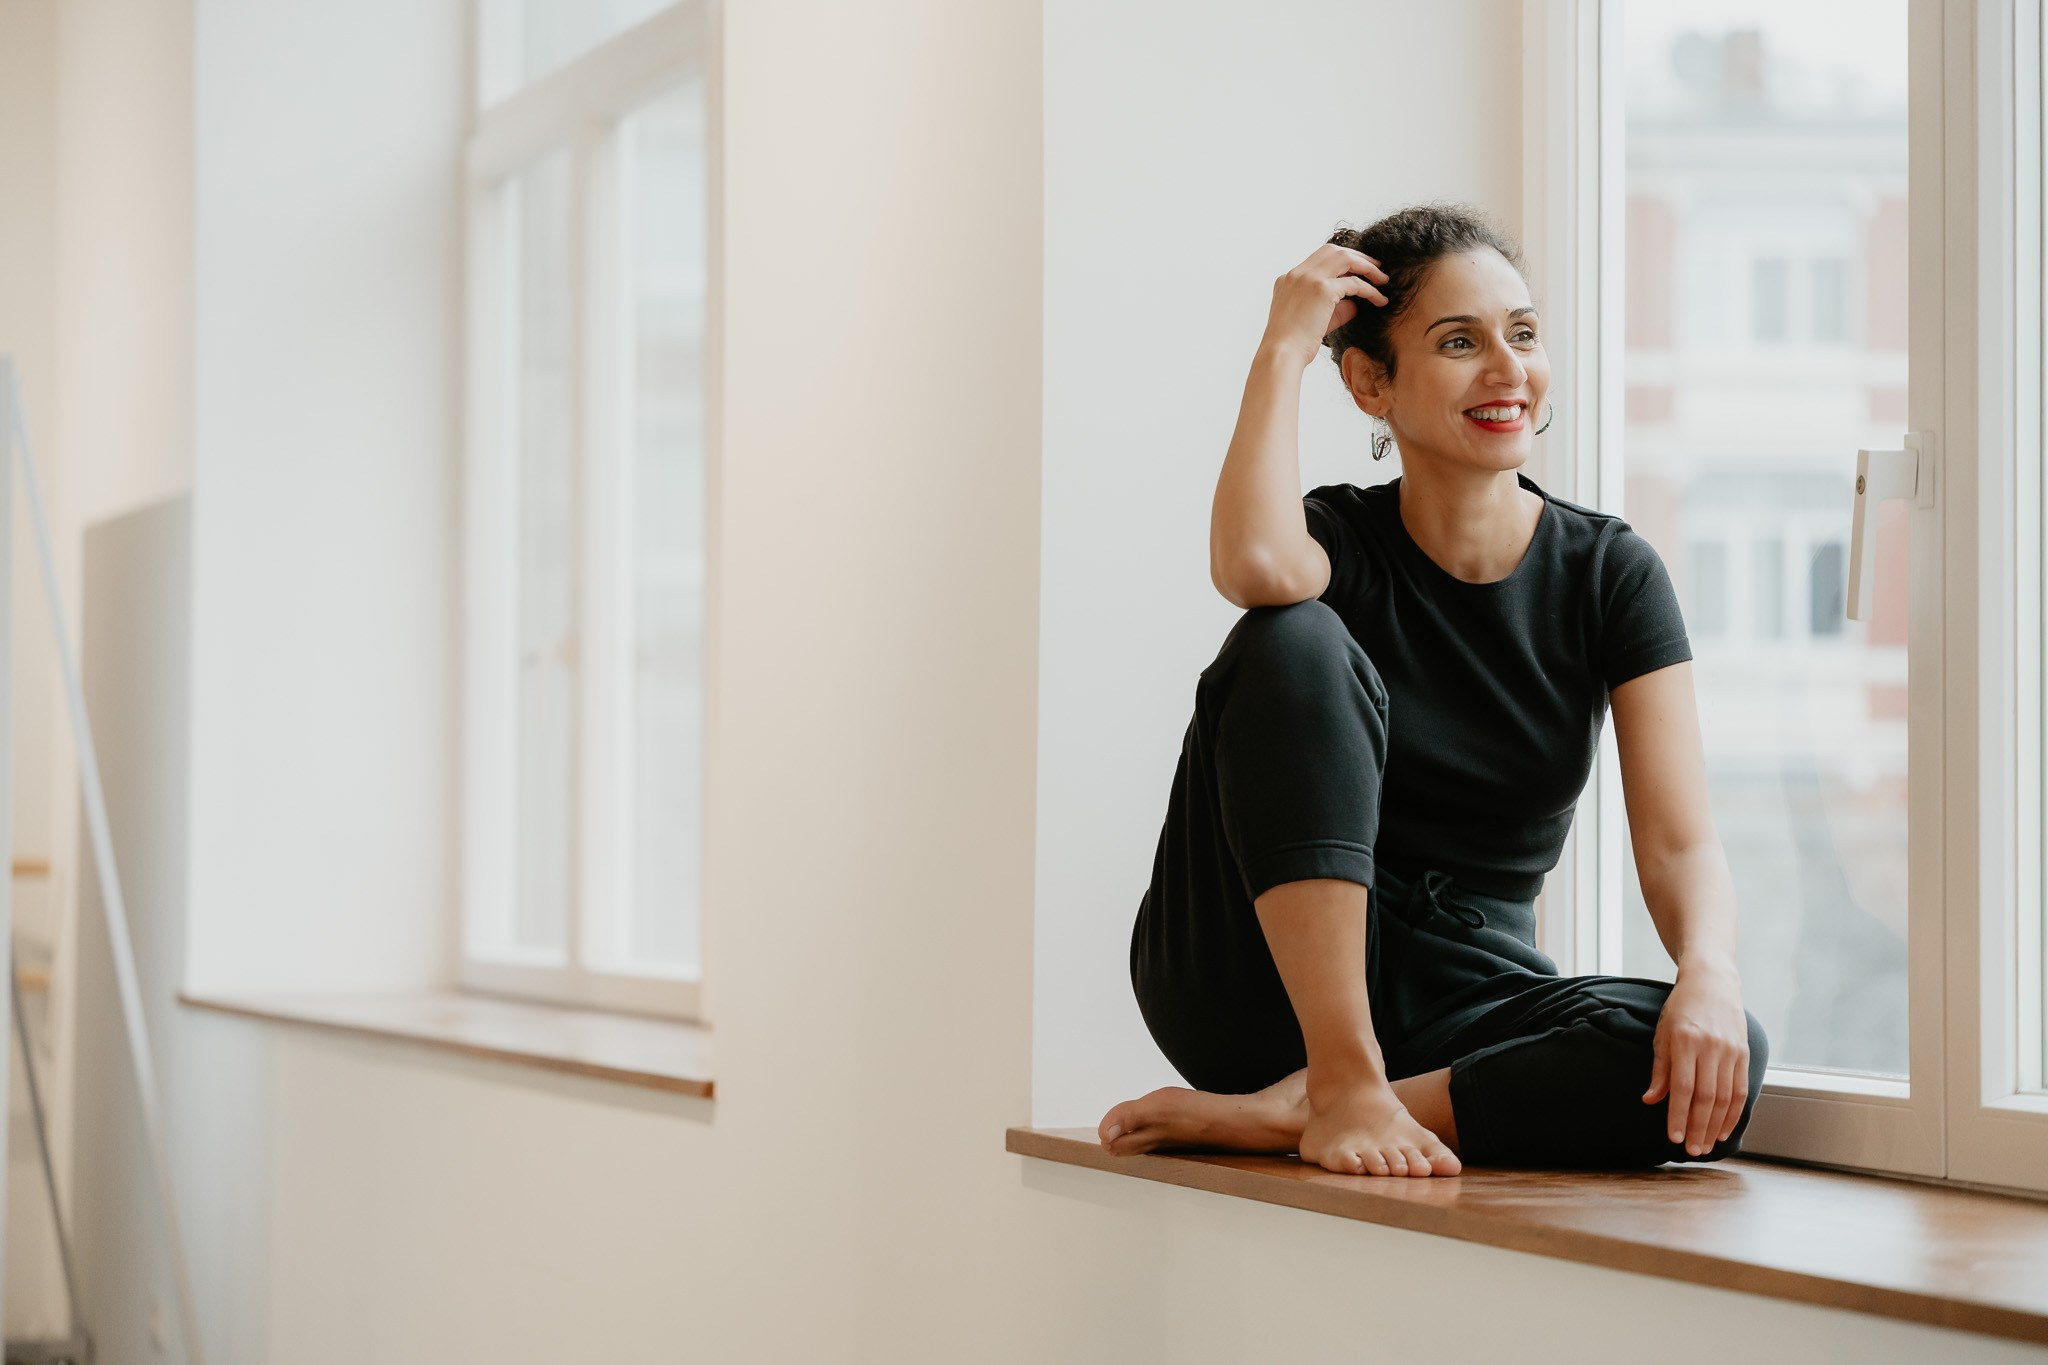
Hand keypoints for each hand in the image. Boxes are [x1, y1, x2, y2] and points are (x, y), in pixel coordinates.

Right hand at [1261, 244, 1389, 368]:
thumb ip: (1334, 308)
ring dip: (1367, 267)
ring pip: (1345, 258)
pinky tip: (1380, 299)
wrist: (1281, 354)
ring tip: (1383, 279)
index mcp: (1288, 279)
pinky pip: (1354, 283)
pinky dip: (1370, 289)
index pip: (1319, 259)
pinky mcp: (1322, 289)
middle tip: (1376, 267)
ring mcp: (1309, 278)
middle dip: (1358, 256)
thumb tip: (1356, 303)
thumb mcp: (1312, 320)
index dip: (1341, 262)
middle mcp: (1297, 274)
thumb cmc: (1293, 345)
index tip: (1357, 271)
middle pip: (1333, 250)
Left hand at [1641, 960, 1750, 1156]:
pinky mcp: (1744, 1053)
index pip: (1683, 1088)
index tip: (1673, 1137)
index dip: (1679, 1115)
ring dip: (1716, 1126)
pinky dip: (1733, 1113)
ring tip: (1706, 1146)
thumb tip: (1651, 1100)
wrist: (1712, 982)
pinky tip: (1724, 1129)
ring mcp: (1731, 1051)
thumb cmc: (1681, 1009)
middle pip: (1706, 1097)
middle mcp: (1711, 1047)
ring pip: (1725, 1097)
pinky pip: (1740, 1089)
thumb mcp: (1662, 1033)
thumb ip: (1660, 1069)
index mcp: (1686, 1041)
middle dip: (1698, 1127)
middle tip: (1692, 1150)